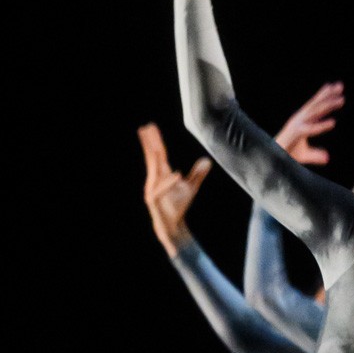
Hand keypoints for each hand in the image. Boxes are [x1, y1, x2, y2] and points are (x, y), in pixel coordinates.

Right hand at [138, 122, 211, 253]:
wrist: (173, 226)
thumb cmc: (178, 206)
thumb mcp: (191, 188)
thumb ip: (197, 174)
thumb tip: (207, 160)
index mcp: (161, 175)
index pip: (159, 155)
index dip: (156, 141)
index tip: (151, 127)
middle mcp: (155, 180)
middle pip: (153, 159)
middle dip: (150, 144)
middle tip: (146, 128)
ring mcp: (152, 190)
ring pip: (154, 171)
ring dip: (154, 159)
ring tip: (156, 146)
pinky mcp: (154, 201)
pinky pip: (160, 189)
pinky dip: (169, 182)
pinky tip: (178, 174)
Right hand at [276, 81, 345, 163]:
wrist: (272, 159)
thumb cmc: (286, 155)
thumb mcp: (304, 155)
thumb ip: (315, 155)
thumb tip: (327, 158)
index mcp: (301, 121)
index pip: (315, 107)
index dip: (325, 96)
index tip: (335, 87)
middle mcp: (299, 119)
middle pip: (316, 105)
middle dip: (328, 94)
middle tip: (340, 85)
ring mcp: (297, 124)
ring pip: (315, 112)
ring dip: (329, 105)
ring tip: (342, 100)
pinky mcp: (296, 133)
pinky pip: (311, 129)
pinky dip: (321, 126)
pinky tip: (333, 123)